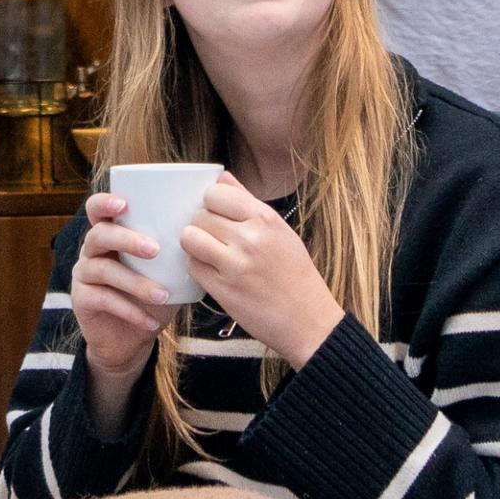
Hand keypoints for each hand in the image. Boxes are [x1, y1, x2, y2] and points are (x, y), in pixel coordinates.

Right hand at [67, 192, 175, 434]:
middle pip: (100, 234)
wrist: (131, 338)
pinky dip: (131, 311)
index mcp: (110, 234)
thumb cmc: (152, 295)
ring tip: (163, 294)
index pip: (97, 208)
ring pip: (104, 270)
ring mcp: (83, 275)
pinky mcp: (82, 300)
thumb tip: (212, 228)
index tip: (125, 202)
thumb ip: (177, 248)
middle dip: (127, 239)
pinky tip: (151, 321)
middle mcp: (92, 250)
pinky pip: (105, 300)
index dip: (105, 201)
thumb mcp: (166, 270)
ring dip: (136, 283)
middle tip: (155, 249)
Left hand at [176, 177, 346, 374]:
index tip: (217, 214)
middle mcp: (250, 238)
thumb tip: (221, 177)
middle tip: (213, 238)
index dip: (211, 203)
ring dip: (194, 245)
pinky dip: (198, 267)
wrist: (309, 321)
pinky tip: (212, 272)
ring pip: (190, 238)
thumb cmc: (296, 275)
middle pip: (199, 216)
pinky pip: (193, 267)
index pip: (215, 193)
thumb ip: (247, 202)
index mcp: (265, 219)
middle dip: (201, 225)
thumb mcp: (280, 231)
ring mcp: (235, 265)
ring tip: (209, 253)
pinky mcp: (223, 291)